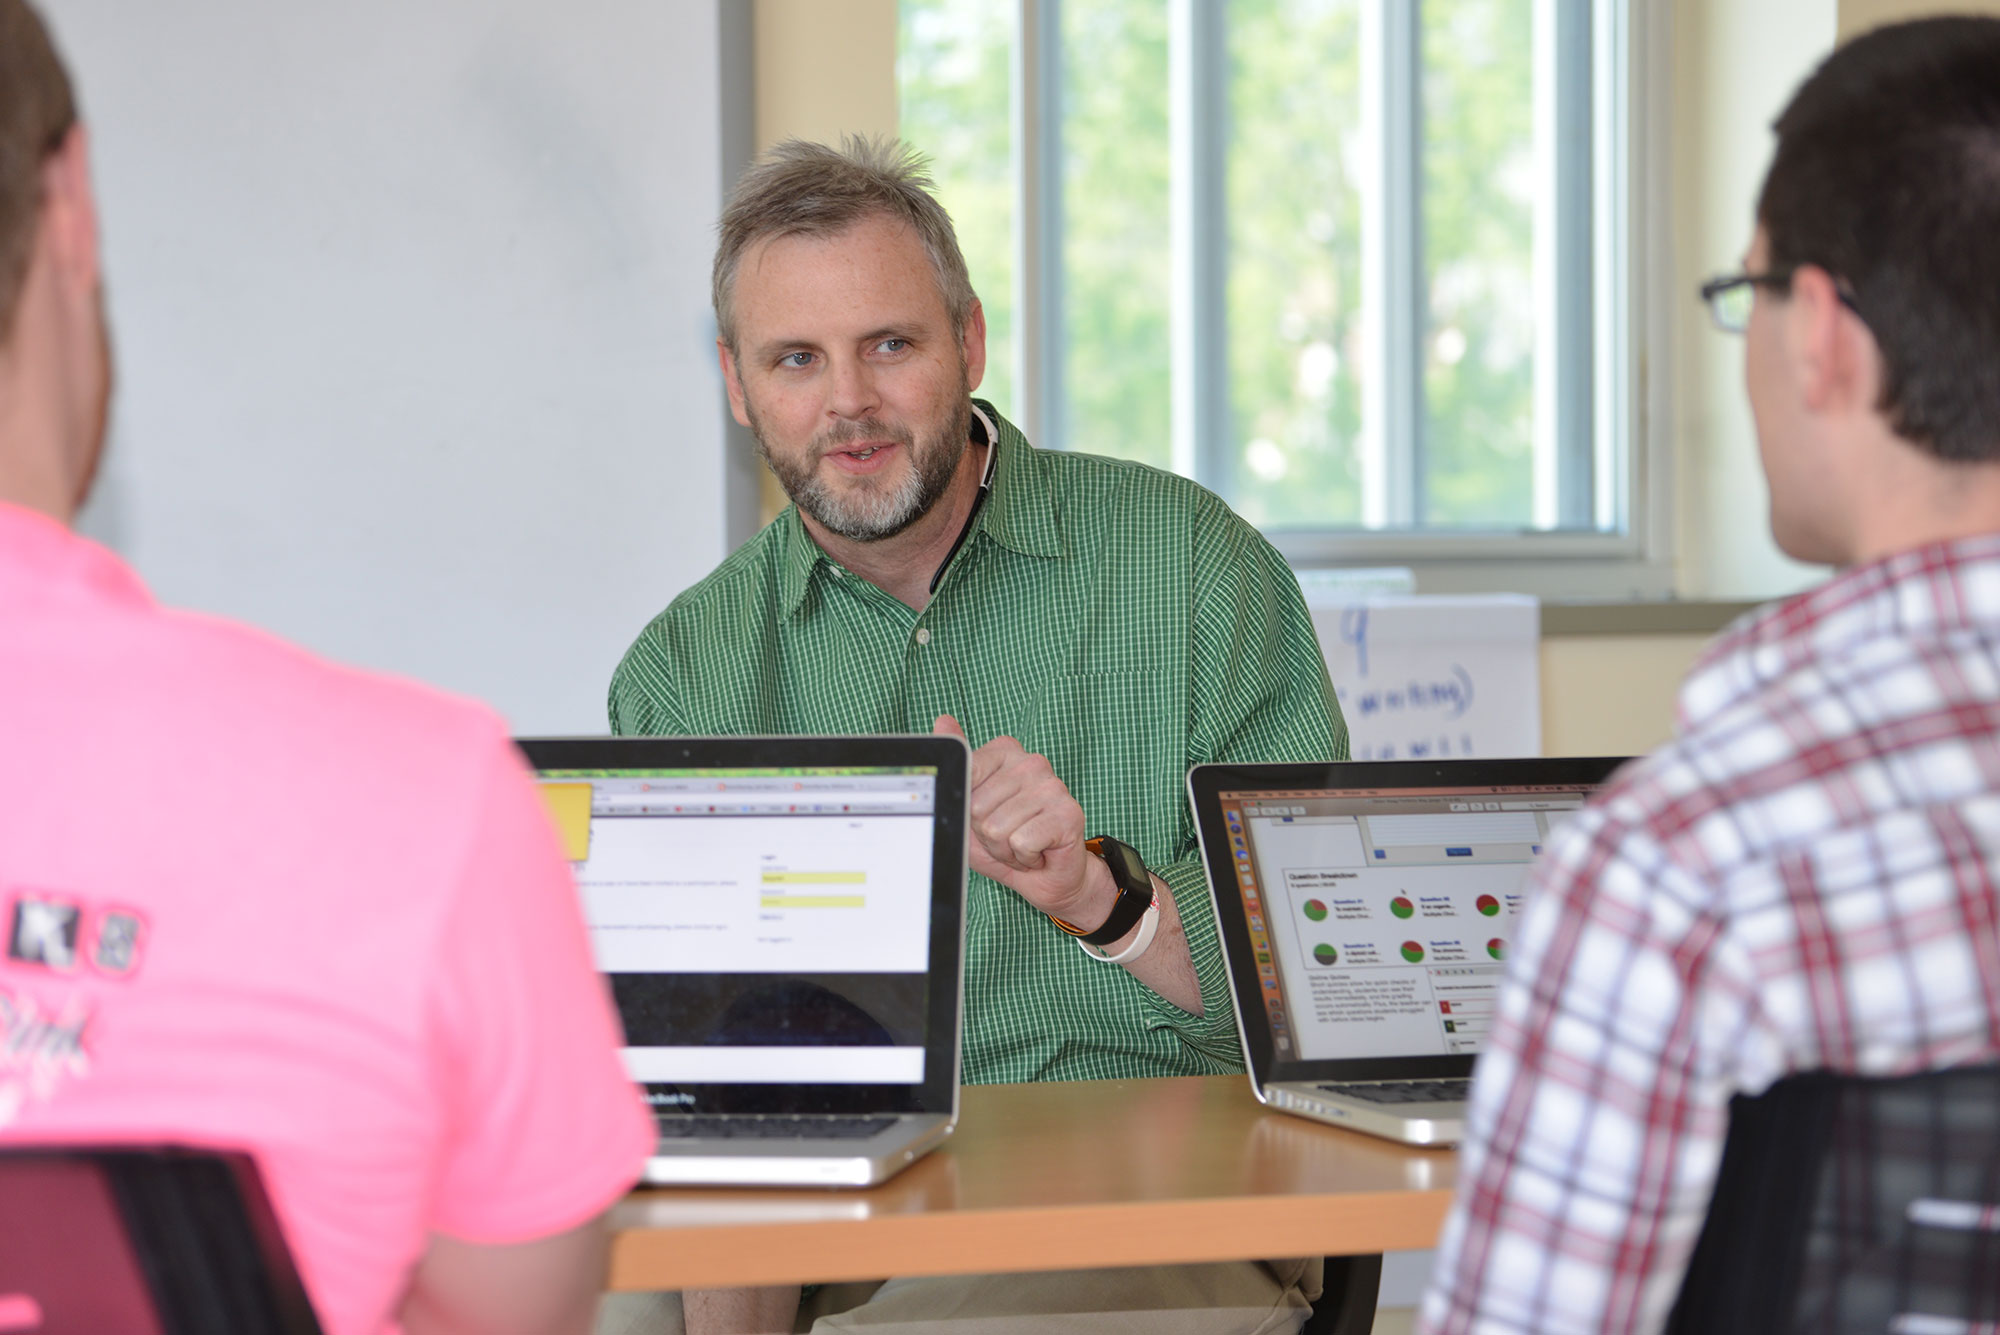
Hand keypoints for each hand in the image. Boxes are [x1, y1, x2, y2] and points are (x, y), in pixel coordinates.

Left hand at [934, 715, 1116, 927]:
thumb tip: (943, 720)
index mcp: (1007, 752)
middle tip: (1008, 835)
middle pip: (978, 807)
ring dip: (1005, 848)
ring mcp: (1053, 786)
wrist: (1048, 877)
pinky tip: (1038, 852)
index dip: (968, 808)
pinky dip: (1024, 857)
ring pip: (998, 828)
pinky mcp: (1068, 813)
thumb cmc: (1008, 840)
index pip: (966, 773)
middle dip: (986, 833)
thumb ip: (959, 765)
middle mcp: (1031, 762)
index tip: (987, 815)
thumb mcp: (971, 807)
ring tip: (1023, 844)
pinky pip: (1022, 842)